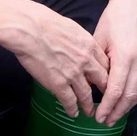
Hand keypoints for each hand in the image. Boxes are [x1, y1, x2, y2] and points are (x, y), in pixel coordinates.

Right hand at [11, 1, 109, 118]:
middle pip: (102, 80)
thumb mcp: (72, 27)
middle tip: (105, 98)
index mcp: (89, 45)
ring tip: (90, 112)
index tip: (105, 79)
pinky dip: (72, 109)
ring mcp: (73, 73)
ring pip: (86, 94)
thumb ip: (79, 40)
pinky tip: (73, 113)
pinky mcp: (58, 84)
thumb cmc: (45, 23)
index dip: (106, 74)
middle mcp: (85, 60)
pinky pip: (69, 101)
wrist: (30, 28)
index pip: (105, 63)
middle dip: (104, 91)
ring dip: (88, 105)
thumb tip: (78, 45)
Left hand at [93, 0, 136, 125]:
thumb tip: (92, 83)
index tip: (98, 116)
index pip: (116, 90)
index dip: (107, 106)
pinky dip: (136, 95)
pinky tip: (126, 100)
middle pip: (129, 95)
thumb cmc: (113, 18)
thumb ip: (97, 63)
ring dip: (128, 106)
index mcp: (124, 56)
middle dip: (117, 111)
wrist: (133, 1)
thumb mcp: (98, 38)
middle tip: (105, 121)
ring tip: (115, 114)